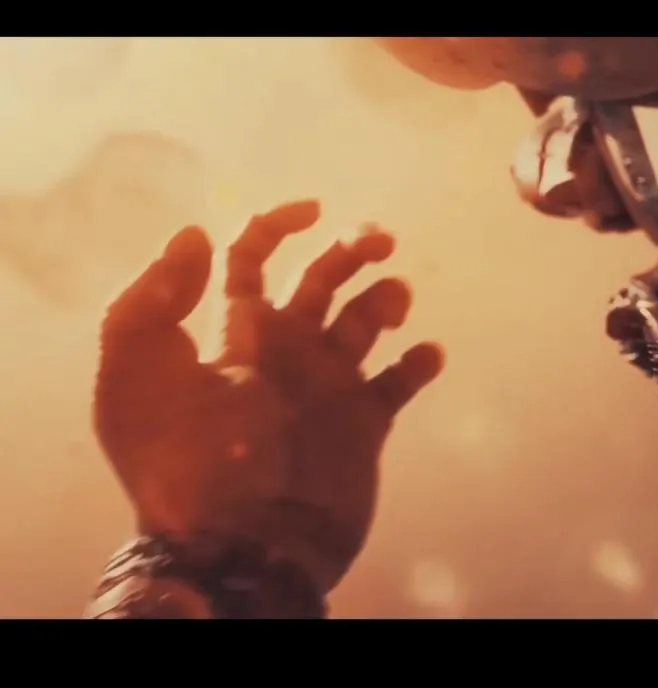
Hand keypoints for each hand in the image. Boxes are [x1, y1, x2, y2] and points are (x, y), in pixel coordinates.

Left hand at [93, 199, 444, 594]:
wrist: (243, 543)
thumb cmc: (186, 463)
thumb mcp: (135, 378)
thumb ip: (150, 302)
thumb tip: (195, 235)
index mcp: (231, 334)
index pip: (250, 258)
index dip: (276, 222)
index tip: (312, 209)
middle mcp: (283, 351)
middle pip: (321, 277)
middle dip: (352, 248)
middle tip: (380, 241)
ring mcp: (326, 387)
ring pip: (366, 319)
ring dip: (387, 297)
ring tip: (393, 304)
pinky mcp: (363, 424)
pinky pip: (399, 381)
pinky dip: (420, 362)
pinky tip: (425, 356)